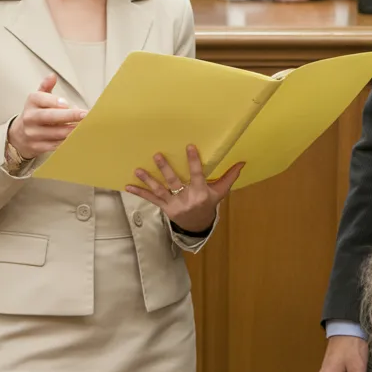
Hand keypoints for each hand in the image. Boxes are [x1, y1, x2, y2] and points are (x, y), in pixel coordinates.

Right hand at [8, 74, 86, 158]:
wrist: (19, 136)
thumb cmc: (35, 113)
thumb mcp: (38, 98)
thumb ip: (46, 86)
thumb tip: (52, 76)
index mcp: (31, 102)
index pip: (40, 99)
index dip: (53, 101)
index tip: (67, 103)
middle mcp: (30, 118)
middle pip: (49, 117)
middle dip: (69, 116)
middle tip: (85, 115)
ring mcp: (33, 134)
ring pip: (55, 133)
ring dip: (72, 130)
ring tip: (86, 126)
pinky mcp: (38, 147)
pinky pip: (56, 145)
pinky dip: (68, 141)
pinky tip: (78, 137)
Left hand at [126, 144, 243, 232]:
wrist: (198, 225)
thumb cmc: (209, 204)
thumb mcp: (220, 192)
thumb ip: (229, 177)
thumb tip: (242, 162)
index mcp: (201, 193)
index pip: (197, 175)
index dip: (193, 161)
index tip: (189, 146)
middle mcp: (186, 199)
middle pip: (175, 182)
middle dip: (166, 169)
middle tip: (157, 155)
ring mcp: (174, 204)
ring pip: (160, 190)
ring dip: (148, 180)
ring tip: (138, 170)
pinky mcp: (164, 208)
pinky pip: (151, 199)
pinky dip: (140, 193)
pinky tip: (128, 186)